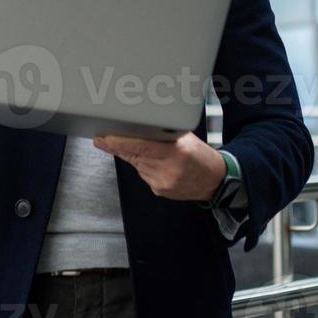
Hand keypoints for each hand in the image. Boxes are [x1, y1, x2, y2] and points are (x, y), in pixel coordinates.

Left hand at [93, 132, 225, 201]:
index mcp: (177, 152)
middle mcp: (168, 169)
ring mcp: (163, 182)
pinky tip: (156, 164)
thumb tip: (140, 127)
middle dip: (118, 147)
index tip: (104, 139)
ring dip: (135, 156)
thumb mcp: (187, 138)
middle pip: (135, 156)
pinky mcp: (159, 191)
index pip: (142, 146)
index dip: (120, 143)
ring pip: (138, 165)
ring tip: (148, 152)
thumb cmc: (202, 156)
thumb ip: (164, 134)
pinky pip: (144, 174)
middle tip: (102, 140)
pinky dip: (145, 167)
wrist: (214, 181)